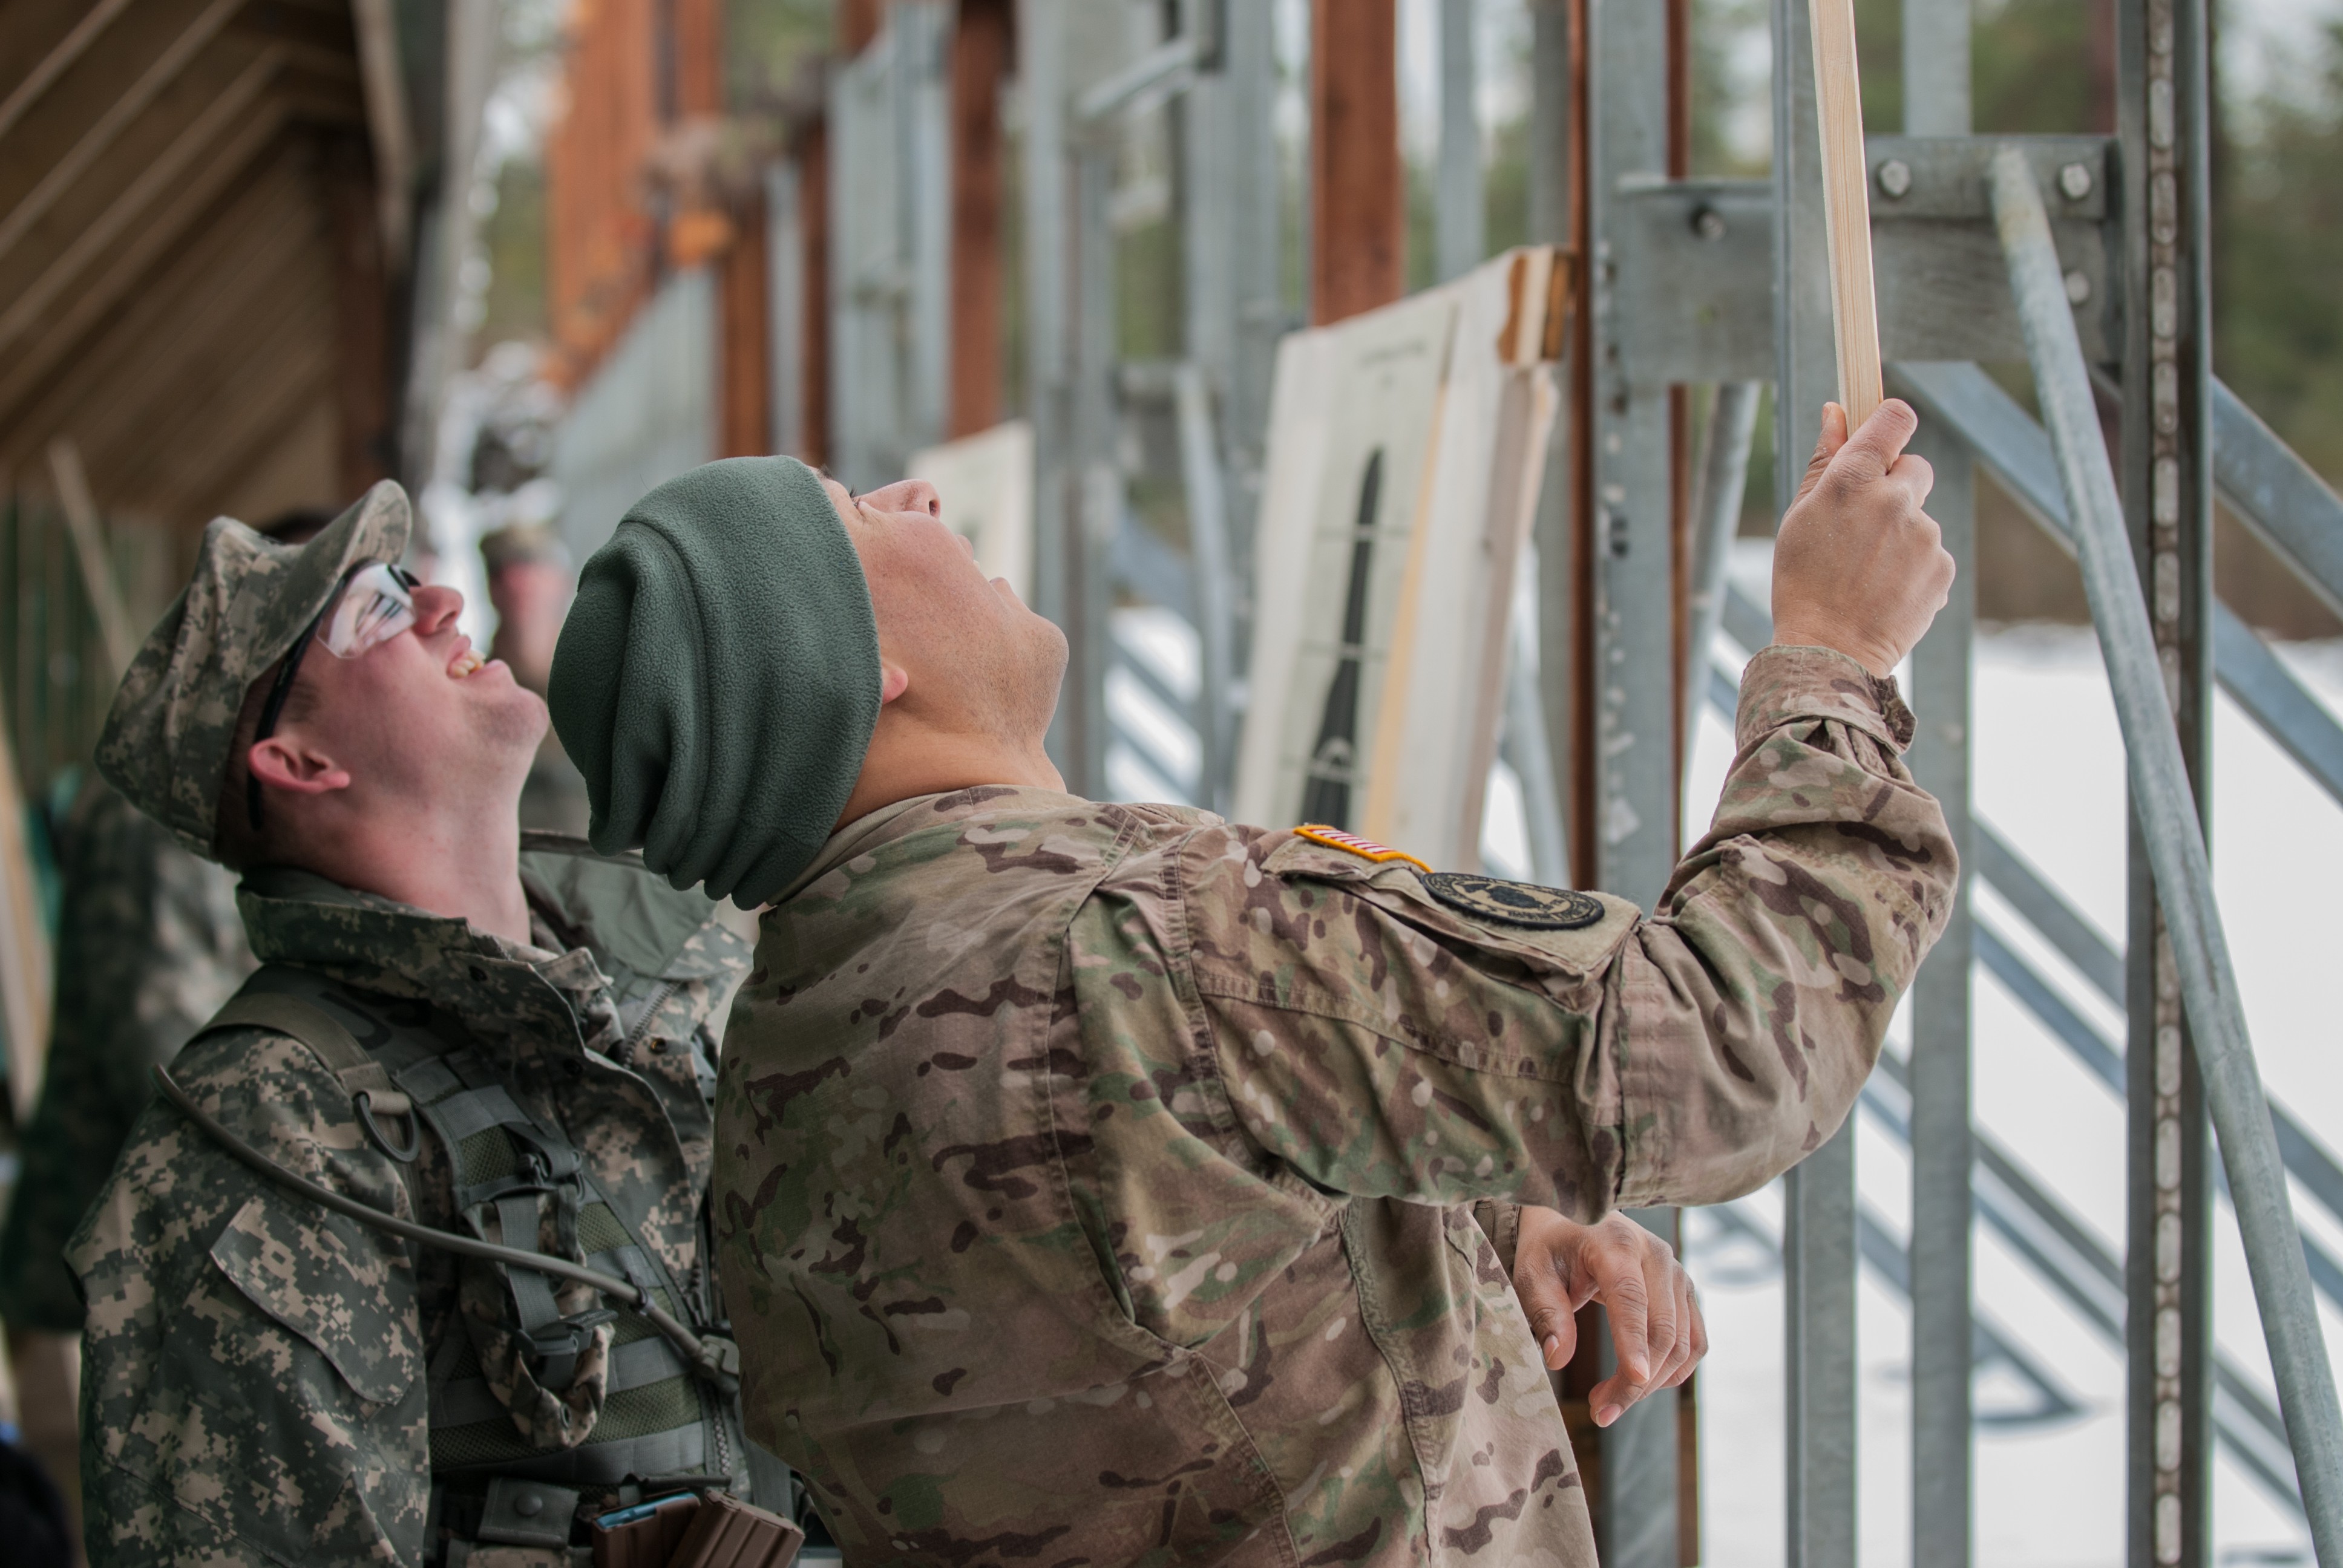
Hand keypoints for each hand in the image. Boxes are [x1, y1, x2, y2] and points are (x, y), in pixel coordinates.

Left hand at [1512, 1208, 1705, 1427]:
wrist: (1576, 1218)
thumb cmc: (1550, 1248)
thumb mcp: (1533, 1273)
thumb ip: (1546, 1312)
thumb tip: (1558, 1359)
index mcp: (1615, 1243)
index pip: (1630, 1297)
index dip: (1633, 1340)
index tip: (1635, 1378)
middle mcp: (1656, 1255)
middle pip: (1661, 1330)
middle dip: (1634, 1381)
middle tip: (1599, 1412)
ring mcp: (1677, 1273)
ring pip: (1681, 1343)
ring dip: (1651, 1384)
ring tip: (1608, 1403)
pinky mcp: (1685, 1292)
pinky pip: (1694, 1342)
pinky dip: (1672, 1372)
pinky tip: (1638, 1383)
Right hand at [1771, 399, 1955, 676]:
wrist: (1829, 651)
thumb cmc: (1803, 581)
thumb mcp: (1800, 516)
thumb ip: (1824, 460)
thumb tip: (1836, 411)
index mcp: (1853, 479)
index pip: (1894, 419)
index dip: (1890, 422)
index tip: (1882, 437)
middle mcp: (1896, 500)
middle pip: (1916, 467)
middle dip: (1896, 486)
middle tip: (1864, 526)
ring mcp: (1925, 535)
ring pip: (1920, 517)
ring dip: (1901, 534)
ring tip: (1868, 573)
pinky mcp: (1943, 567)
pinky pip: (1931, 553)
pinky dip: (1913, 567)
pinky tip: (1885, 590)